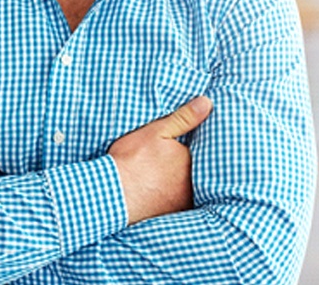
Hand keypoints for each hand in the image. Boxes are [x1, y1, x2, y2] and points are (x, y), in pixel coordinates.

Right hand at [108, 96, 211, 224]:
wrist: (111, 194)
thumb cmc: (132, 160)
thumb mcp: (157, 132)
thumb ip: (184, 118)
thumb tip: (207, 103)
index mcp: (190, 161)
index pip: (202, 150)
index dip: (195, 144)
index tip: (189, 142)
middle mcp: (192, 185)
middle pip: (197, 171)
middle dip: (192, 166)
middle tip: (176, 160)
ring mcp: (182, 203)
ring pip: (189, 189)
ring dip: (184, 183)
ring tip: (170, 176)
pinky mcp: (171, 216)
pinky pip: (179, 204)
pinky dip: (174, 198)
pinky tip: (162, 193)